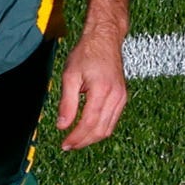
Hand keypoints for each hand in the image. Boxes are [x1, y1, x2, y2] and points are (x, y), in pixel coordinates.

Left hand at [57, 0, 129, 150]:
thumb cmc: (86, 53)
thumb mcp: (70, 76)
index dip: (76, 137)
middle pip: (100, 130)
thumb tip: (62, 125)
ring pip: (108, 128)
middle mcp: (116, 96)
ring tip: (75, 140)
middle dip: (83, 141)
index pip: (89, 123)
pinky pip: (112, 120)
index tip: (64, 144)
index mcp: (102, 91)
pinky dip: (100, 129)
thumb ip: (67, 102)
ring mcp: (122, 97)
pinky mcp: (122, 97)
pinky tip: (87, 129)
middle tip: (67, 145)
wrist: (105, 38)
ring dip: (91, 138)